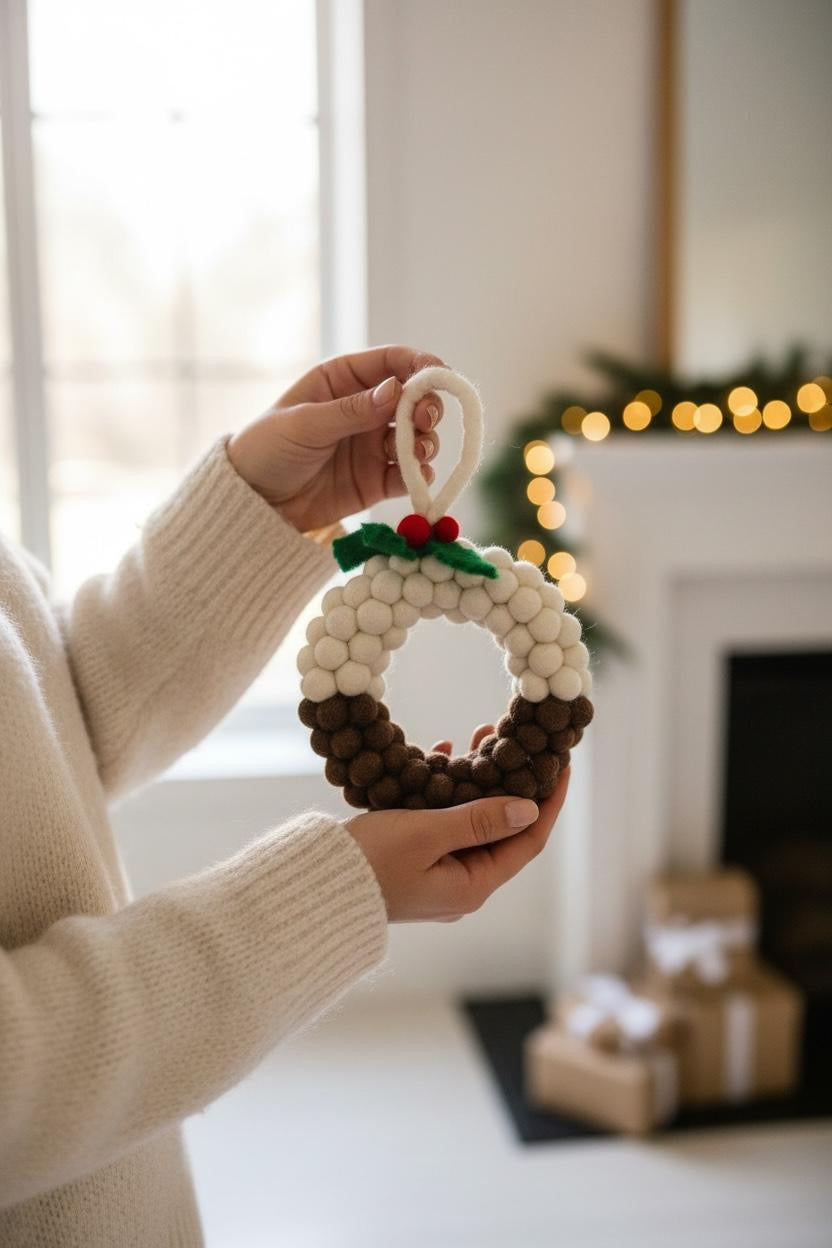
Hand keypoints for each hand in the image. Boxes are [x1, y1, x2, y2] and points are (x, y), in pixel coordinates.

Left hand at [227, 345, 445, 531]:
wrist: (253, 504)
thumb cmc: (266, 450)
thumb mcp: (304, 425)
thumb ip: (351, 410)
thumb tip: (396, 390)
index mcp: (342, 380)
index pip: (391, 362)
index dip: (419, 365)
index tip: (440, 375)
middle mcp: (364, 409)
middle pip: (413, 399)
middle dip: (428, 407)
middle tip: (426, 420)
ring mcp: (372, 445)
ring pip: (417, 437)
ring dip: (426, 441)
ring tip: (419, 452)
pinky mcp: (376, 480)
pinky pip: (408, 474)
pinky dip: (419, 474)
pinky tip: (417, 476)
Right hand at [345, 722, 569, 921]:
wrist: (314, 889)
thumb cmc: (370, 863)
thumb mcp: (428, 835)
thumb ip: (479, 821)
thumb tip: (530, 809)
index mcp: (472, 885)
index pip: (528, 840)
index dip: (548, 802)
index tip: (561, 765)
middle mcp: (462, 884)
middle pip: (503, 829)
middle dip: (511, 781)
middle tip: (515, 739)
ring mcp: (439, 874)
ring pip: (473, 821)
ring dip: (479, 780)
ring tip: (479, 734)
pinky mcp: (416, 862)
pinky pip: (444, 822)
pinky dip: (447, 790)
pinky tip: (440, 754)